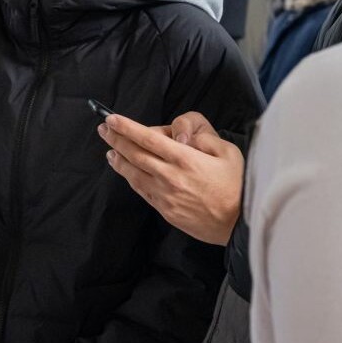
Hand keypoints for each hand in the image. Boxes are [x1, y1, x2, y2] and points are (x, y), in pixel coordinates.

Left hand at [100, 112, 243, 245]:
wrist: (238, 223)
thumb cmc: (237, 186)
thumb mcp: (228, 152)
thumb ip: (203, 139)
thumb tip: (182, 136)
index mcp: (184, 158)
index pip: (148, 138)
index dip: (126, 128)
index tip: (112, 119)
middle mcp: (170, 176)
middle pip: (134, 154)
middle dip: (116, 139)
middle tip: (103, 129)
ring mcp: (165, 195)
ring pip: (133, 174)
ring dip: (118, 160)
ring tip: (109, 150)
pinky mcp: (165, 210)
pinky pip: (142, 191)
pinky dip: (130, 178)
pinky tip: (126, 171)